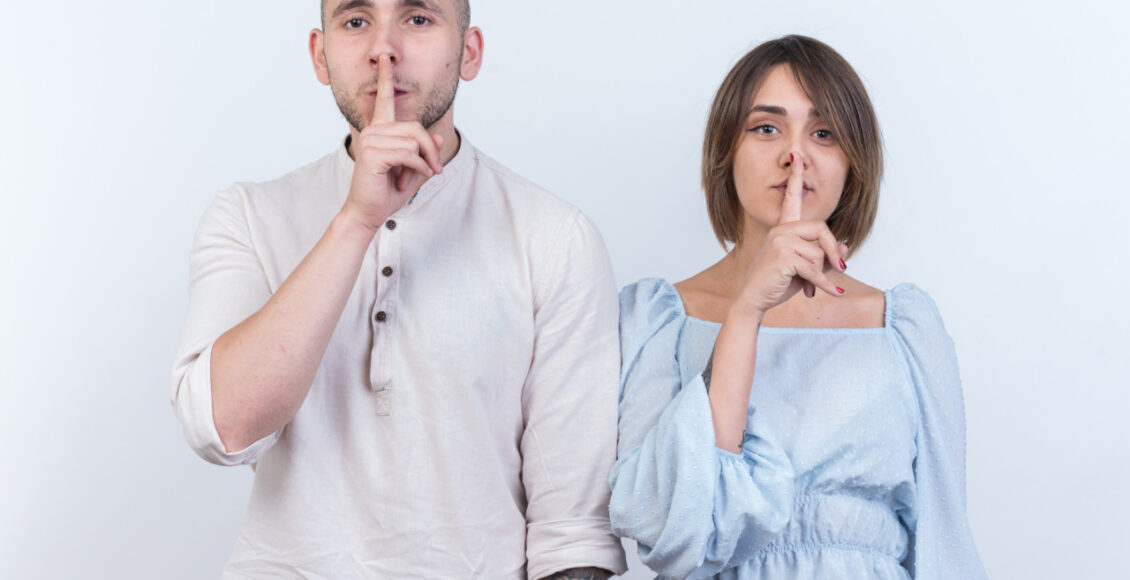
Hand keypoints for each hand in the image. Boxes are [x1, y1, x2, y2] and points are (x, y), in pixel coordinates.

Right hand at [340, 54, 444, 231]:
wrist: (368, 213)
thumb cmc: (387, 192)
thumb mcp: (413, 169)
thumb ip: (424, 152)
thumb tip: (436, 136)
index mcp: (379, 130)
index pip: (384, 99)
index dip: (385, 78)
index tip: (385, 59)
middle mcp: (373, 130)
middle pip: (416, 127)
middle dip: (430, 151)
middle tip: (434, 170)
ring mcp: (371, 140)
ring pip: (414, 141)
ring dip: (423, 163)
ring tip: (415, 177)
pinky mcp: (373, 153)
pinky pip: (409, 154)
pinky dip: (417, 169)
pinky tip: (409, 180)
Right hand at [731, 151, 847, 320]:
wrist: (753, 301)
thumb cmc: (776, 284)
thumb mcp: (805, 269)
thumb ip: (823, 257)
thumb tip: (844, 248)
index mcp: (783, 229)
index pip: (791, 199)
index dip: (795, 177)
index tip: (796, 156)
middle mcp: (780, 231)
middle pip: (821, 228)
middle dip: (832, 251)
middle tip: (840, 269)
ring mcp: (779, 242)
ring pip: (818, 253)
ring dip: (822, 275)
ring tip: (815, 288)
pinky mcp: (782, 256)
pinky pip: (814, 268)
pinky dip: (824, 284)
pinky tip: (828, 292)